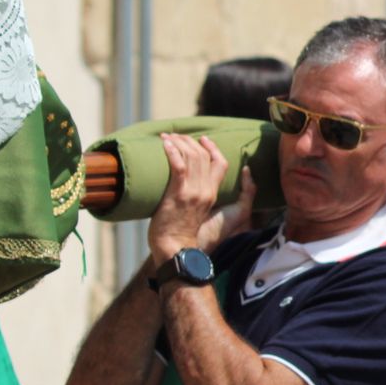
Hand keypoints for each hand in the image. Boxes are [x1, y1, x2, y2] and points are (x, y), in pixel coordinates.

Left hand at [147, 133, 251, 266]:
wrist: (176, 249)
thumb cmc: (184, 234)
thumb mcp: (199, 215)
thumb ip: (200, 199)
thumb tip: (199, 187)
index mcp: (212, 194)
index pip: (220, 163)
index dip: (212, 148)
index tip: (202, 139)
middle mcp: (205, 191)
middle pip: (205, 156)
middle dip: (190, 141)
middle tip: (177, 135)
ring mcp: (193, 192)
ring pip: (192, 157)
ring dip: (179, 142)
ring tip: (167, 137)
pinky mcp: (178, 194)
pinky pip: (178, 166)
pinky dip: (172, 152)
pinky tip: (164, 144)